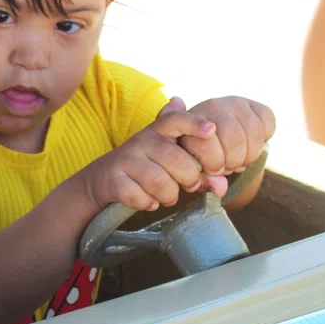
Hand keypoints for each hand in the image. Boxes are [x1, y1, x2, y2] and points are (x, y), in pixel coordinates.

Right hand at [80, 98, 226, 211]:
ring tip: (167, 196)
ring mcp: (125, 159)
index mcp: (159, 131)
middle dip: (190, 179)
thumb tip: (221, 188)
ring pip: (160, 182)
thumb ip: (200, 172)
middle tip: (188, 185)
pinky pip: (140, 197)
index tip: (211, 130)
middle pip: (178, 161)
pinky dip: (148, 204)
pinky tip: (147, 200)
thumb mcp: (172, 164)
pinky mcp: (113, 180)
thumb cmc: (148, 169)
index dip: (195, 124)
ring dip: (169, 196)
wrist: (103, 179)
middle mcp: (142, 140)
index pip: (176, 119)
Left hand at [182, 96, 275, 175]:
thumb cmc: (200, 156)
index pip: (204, 141)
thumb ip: (204, 180)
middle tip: (229, 167)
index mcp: (186, 120)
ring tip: (239, 160)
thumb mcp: (194, 169)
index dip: (212, 161)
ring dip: (249, 154)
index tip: (214, 170)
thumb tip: (220, 189)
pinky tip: (251, 144)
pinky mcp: (252, 104)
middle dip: (233, 161)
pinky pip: (268, 122)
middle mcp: (208, 106)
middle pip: (233, 138)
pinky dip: (264, 138)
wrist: (217, 136)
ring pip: (253, 131)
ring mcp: (231, 102)